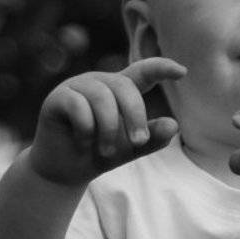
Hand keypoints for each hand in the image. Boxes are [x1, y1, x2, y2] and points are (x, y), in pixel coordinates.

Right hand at [29, 57, 185, 185]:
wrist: (65, 170)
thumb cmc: (100, 154)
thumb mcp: (131, 148)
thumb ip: (152, 138)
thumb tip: (174, 125)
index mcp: (120, 90)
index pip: (143, 72)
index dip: (161, 68)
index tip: (182, 72)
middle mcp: (99, 83)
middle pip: (125, 86)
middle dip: (135, 115)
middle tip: (139, 142)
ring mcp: (76, 87)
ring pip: (101, 97)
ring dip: (109, 128)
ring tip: (107, 151)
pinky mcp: (57, 97)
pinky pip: (78, 106)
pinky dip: (86, 129)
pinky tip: (83, 143)